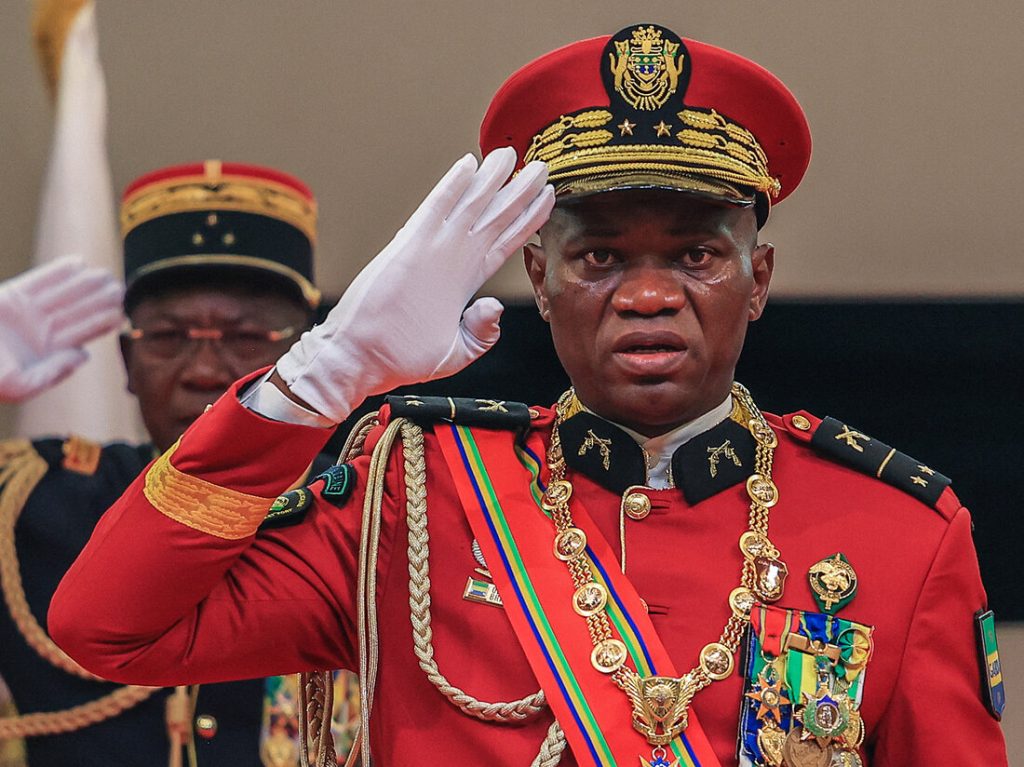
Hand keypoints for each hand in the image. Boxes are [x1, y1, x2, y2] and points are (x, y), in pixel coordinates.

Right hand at [0, 255, 123, 402]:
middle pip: (76, 312)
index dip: (100, 322)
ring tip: (105, 275)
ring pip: (62, 295)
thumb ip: (54, 373)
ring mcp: (26, 313)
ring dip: (84, 284)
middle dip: (98, 300)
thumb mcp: (20, 386)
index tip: (121, 313)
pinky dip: (57, 272)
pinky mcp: (10, 297)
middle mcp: (40, 331)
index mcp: (47, 353)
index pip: (80, 334)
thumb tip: (84, 355)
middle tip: (121, 288)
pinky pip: (37, 281)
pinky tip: (78, 264)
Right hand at [276, 148, 553, 422]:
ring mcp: (432, 252)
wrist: (360, 360)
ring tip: (513, 155)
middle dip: (519, 192)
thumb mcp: (455, 353)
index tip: (547, 199)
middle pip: (494, 218)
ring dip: (494, 181)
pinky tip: (468, 165)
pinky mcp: (410, 249)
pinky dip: (451, 188)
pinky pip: (435, 211)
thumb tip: (494, 308)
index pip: (503, 243)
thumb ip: (480, 332)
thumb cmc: (399, 359)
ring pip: (471, 208)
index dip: (527, 221)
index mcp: (462, 282)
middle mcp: (451, 260)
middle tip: (541, 166)